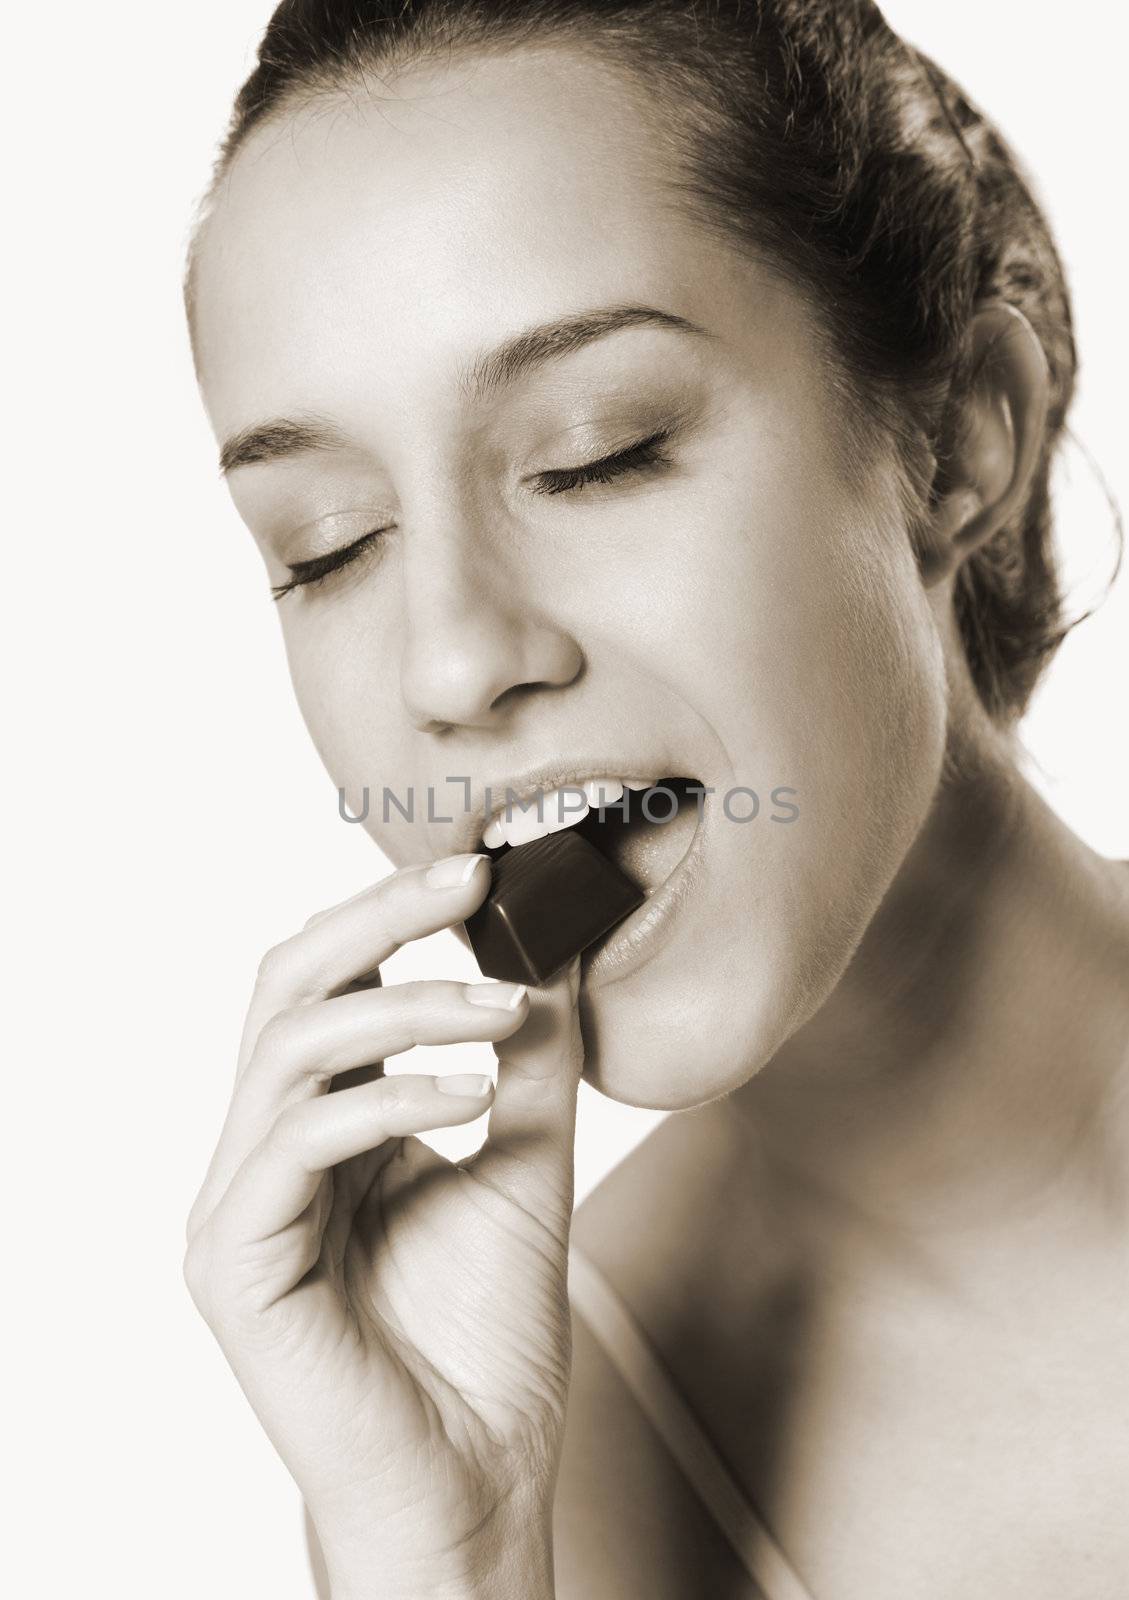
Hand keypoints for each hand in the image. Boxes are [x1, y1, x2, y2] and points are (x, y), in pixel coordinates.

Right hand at [184, 853, 582, 1598]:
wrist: (479, 1482)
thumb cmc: (487, 1337)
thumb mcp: (525, 1156)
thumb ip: (529, 1055)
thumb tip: (556, 943)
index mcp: (319, 1126)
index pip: (325, 983)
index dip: (389, 914)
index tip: (479, 868)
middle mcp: (263, 1154)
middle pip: (285, 987)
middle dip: (379, 918)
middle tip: (470, 879)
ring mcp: (238, 1207)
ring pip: (289, 1048)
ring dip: (405, 1007)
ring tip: (501, 1009)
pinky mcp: (235, 1263)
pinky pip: (297, 1140)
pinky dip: (390, 1098)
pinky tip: (473, 1095)